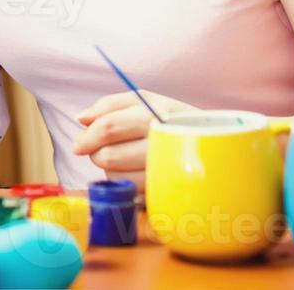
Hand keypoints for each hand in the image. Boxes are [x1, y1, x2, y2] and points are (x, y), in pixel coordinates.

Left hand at [72, 91, 195, 192]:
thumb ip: (109, 105)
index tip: (78, 145)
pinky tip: (138, 171)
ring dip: (111, 168)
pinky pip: (129, 192)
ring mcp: (166, 172)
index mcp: (155, 116)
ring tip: (127, 157)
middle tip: (106, 148)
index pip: (109, 127)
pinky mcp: (167, 192)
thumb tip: (80, 118)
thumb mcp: (146, 101)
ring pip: (116, 177)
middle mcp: (162, 144)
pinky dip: (126, 182)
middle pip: (108, 156)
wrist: (215, 144)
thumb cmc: (172, 119)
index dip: (88, 137)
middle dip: (97, 153)